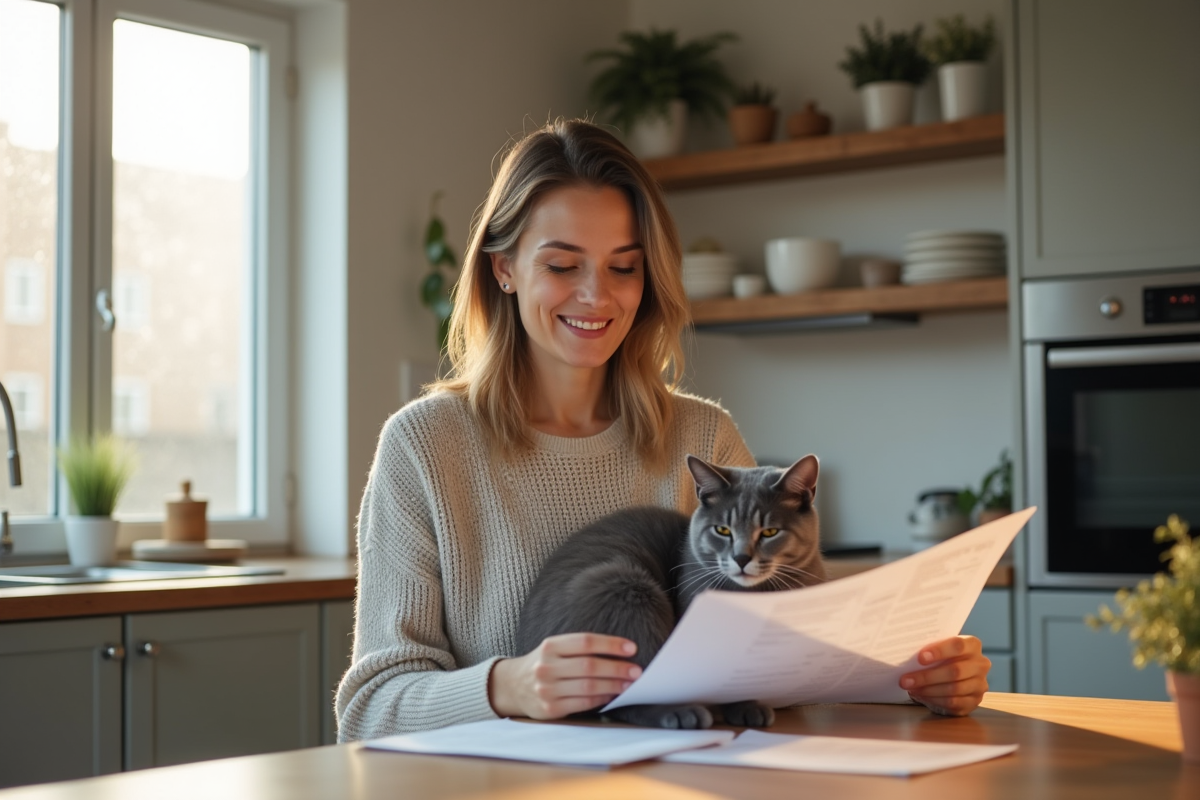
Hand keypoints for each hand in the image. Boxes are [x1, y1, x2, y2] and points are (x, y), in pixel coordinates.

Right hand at [489, 633, 641, 719]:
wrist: (513, 686)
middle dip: (617, 668)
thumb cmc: (544, 663)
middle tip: (636, 671)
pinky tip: (612, 695)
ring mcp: (546, 689)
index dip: (610, 644)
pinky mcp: (549, 709)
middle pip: (589, 666)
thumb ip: (580, 649)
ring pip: (588, 687)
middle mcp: (546, 666)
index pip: (585, 642)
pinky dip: (601, 699)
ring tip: (629, 684)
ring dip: (613, 686)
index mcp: (550, 646)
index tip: (631, 648)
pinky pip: (582, 703)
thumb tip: (620, 652)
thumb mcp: (555, 649)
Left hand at [900, 635, 989, 715]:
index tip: (920, 658)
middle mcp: (980, 664)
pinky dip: (935, 700)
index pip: (958, 645)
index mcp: (972, 645)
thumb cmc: (944, 657)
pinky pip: (954, 702)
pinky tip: (922, 696)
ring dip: (929, 690)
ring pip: (954, 689)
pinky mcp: (975, 701)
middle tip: (906, 680)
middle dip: (927, 676)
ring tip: (911, 688)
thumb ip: (930, 649)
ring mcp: (980, 684)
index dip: (939, 651)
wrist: (955, 673)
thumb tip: (906, 654)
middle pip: (955, 671)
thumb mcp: (940, 648)